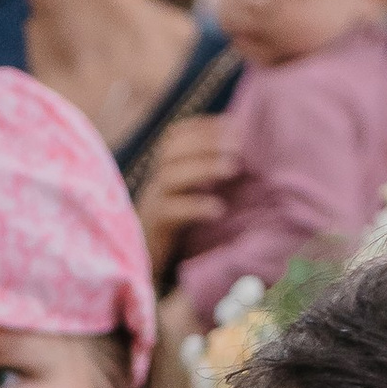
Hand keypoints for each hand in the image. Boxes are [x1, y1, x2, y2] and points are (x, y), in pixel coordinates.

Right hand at [132, 111, 239, 268]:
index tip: (233, 123)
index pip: (176, 136)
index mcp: (164, 169)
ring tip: (233, 168)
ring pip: (170, 176)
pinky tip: (218, 209)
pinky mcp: (154, 227)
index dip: (202, 126)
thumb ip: (206, 174)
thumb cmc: (177, 227)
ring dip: (203, 168)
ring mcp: (152, 203)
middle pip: (171, 150)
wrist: (145, 264)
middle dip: (205, 141)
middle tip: (237, 144)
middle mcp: (155, 181)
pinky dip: (195, 206)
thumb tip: (241, 152)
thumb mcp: (188, 194)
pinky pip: (170, 211)